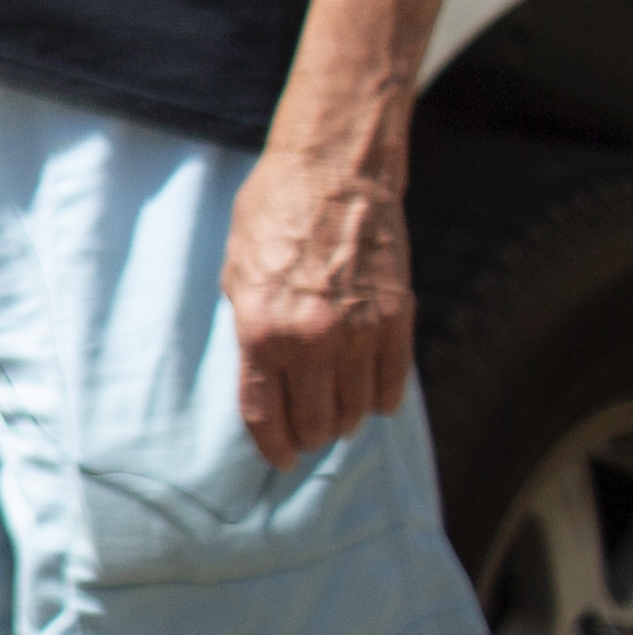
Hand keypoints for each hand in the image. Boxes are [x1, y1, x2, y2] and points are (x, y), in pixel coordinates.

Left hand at [223, 141, 412, 463]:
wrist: (332, 176)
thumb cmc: (272, 217)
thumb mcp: (236, 273)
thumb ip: (250, 330)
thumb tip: (262, 379)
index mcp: (260, 329)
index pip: (264, 413)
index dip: (271, 446)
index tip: (277, 459)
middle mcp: (310, 341)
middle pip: (313, 423)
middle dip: (306, 437)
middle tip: (305, 436)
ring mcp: (358, 335)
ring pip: (354, 413)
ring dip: (342, 420)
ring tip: (333, 413)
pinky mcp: (397, 324)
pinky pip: (390, 388)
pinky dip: (378, 401)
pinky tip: (368, 396)